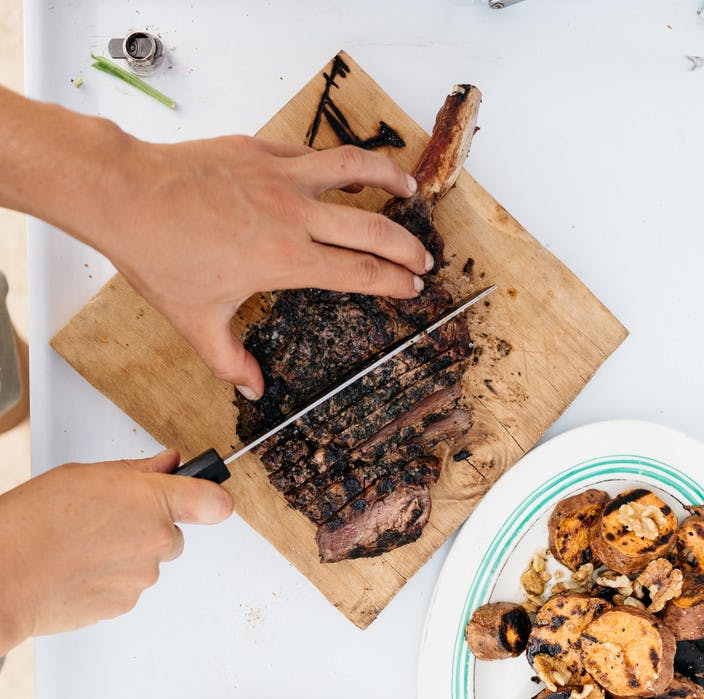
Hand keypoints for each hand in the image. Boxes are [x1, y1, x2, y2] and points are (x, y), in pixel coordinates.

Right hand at [0, 450, 231, 651]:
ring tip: (83, 545)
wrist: (6, 575)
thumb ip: (135, 472)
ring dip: (125, 554)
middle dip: (149, 527)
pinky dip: (109, 578)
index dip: (211, 498)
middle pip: (173, 534)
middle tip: (106, 521)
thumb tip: (166, 464)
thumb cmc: (33, 523)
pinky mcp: (126, 604)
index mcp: (152, 501)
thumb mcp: (84, 475)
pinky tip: (79, 567)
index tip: (207, 497)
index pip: (213, 501)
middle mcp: (156, 540)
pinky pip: (128, 586)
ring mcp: (143, 576)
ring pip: (148, 561)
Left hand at [102, 137, 430, 399]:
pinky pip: (311, 153)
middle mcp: (293, 215)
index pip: (359, 272)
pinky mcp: (260, 150)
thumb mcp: (196, 322)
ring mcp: (280, 177)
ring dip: (388, 177)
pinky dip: (336, 162)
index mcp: (286, 260)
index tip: (412, 287)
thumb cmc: (160, 257)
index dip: (392, 281)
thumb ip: (230, 361)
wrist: (127, 196)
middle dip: (406, 244)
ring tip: (408, 185)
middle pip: (372, 228)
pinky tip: (344, 169)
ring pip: (353, 170)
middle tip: (423, 256)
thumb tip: (252, 391)